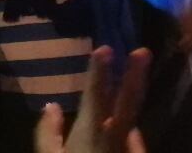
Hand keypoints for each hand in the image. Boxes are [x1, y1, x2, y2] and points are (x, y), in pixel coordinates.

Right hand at [34, 47, 150, 152]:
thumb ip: (48, 133)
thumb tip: (50, 105)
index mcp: (91, 131)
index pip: (95, 94)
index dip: (99, 70)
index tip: (104, 47)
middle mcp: (114, 135)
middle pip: (127, 101)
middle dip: (135, 75)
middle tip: (143, 51)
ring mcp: (126, 146)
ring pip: (132, 118)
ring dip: (133, 97)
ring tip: (134, 78)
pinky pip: (134, 142)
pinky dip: (130, 132)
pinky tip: (129, 131)